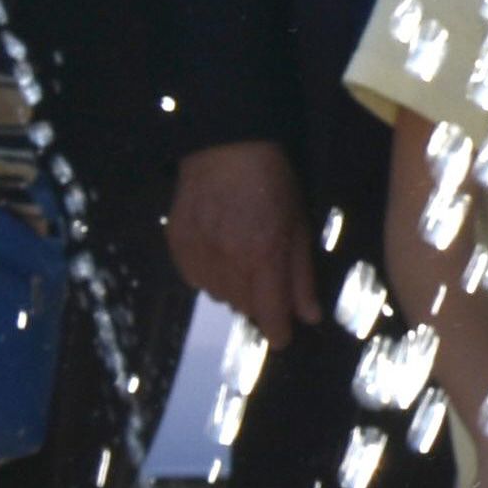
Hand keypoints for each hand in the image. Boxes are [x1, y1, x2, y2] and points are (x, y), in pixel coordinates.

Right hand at [169, 140, 324, 341]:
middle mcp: (227, 260)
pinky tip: (220, 255)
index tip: (283, 339)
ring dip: (234, 289)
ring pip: (218, 295)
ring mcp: (198, 252)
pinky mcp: (177, 244)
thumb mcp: (297, 225)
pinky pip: (195, 279)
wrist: (224, 147)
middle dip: (260, 302)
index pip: (269, 311)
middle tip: (268, 281)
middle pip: (244, 306)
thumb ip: (301, 275)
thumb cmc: (273, 182)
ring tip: (243, 260)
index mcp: (263, 254)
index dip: (277, 331)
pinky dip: (210, 276)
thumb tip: (309, 317)